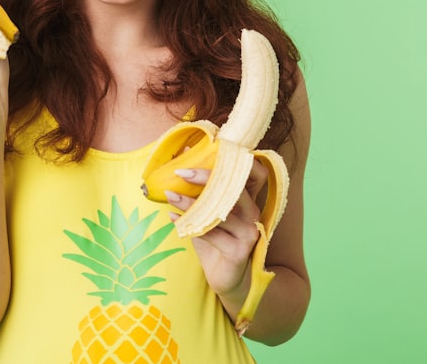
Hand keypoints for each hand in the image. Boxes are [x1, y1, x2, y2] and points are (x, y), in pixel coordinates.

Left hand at [165, 158, 268, 303]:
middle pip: (234, 187)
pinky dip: (188, 224)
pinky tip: (172, 218)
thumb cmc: (216, 239)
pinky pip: (210, 233)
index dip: (237, 160)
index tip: (210, 150)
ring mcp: (249, 232)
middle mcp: (253, 213)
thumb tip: (185, 149)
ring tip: (170, 194)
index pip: (256, 172)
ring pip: (218, 211)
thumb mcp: (207, 210)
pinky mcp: (239, 251)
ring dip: (190, 202)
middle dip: (207, 176)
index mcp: (249, 199)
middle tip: (181, 171)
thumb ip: (200, 185)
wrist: (225, 277)